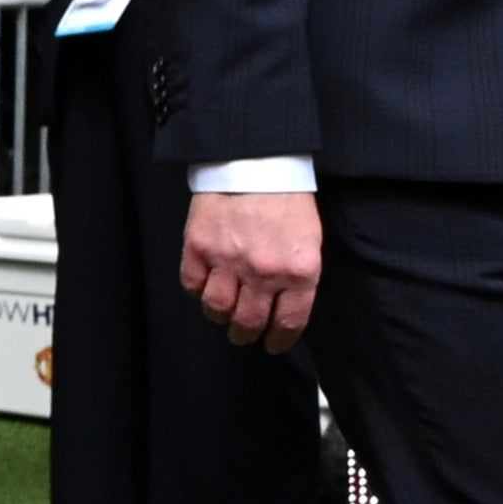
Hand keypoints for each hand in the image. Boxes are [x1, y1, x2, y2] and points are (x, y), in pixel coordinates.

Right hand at [182, 187, 320, 349]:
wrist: (255, 159)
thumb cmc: (286, 198)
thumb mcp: (309, 239)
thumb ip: (299, 276)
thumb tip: (285, 308)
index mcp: (299, 271)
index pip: (288, 323)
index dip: (279, 341)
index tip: (272, 344)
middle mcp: (264, 272)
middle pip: (249, 323)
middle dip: (246, 333)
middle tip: (244, 332)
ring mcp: (228, 260)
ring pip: (217, 309)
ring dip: (220, 315)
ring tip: (223, 311)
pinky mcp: (199, 247)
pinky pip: (192, 285)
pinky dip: (198, 290)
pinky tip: (206, 284)